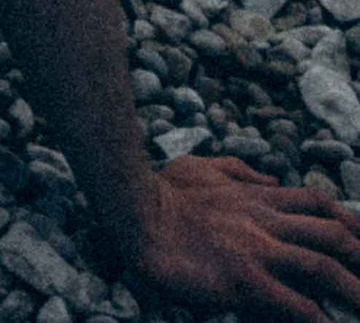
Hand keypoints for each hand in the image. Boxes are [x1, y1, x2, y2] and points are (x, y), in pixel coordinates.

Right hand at [123, 156, 359, 320]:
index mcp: (256, 197)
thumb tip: (273, 179)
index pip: (316, 203)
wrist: (135, 211)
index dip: (349, 220)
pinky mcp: (247, 280)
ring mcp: (259, 250)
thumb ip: (239, 170)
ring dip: (355, 290)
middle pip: (331, 234)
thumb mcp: (201, 166)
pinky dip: (320, 320)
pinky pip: (296, 304)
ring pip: (323, 267)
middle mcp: (266, 221)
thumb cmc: (161, 191)